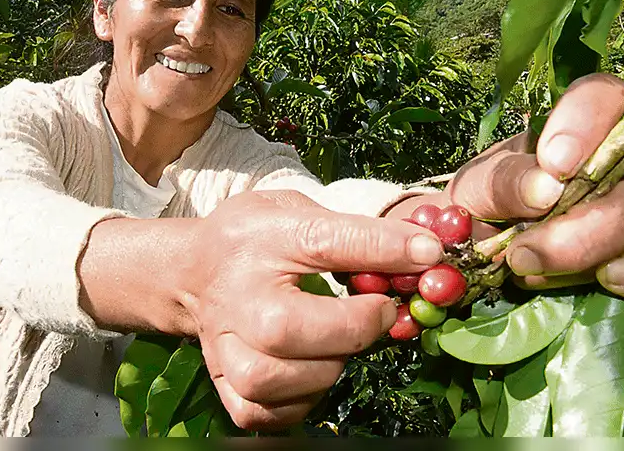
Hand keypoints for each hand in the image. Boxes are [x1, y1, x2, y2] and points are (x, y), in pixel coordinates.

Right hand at [180, 190, 442, 430]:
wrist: (195, 271)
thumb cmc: (257, 239)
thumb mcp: (298, 211)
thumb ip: (357, 231)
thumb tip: (425, 253)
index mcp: (258, 238)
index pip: (325, 242)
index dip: (384, 248)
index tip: (428, 253)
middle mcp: (235, 296)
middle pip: (287, 329)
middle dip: (351, 327)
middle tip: (377, 313)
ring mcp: (223, 346)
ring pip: (274, 380)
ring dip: (325, 366)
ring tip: (336, 342)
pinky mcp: (223, 384)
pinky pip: (264, 412)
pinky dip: (299, 399)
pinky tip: (311, 370)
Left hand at [445, 73, 623, 299]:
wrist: (473, 247)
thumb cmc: (480, 199)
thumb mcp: (476, 185)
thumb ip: (504, 180)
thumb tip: (546, 188)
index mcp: (576, 124)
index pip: (602, 99)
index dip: (586, 124)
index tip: (554, 164)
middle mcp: (618, 157)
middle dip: (586, 220)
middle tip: (525, 252)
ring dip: (595, 252)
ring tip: (532, 269)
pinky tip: (606, 281)